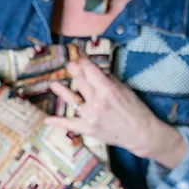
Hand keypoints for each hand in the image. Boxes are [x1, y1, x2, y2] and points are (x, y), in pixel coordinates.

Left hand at [45, 55, 187, 167]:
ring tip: (53, 84)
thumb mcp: (123, 88)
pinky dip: (58, 122)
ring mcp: (91, 116)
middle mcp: (97, 102)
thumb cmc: (135, 109)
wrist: (141, 133)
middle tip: (69, 65)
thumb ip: (106, 78)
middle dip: (74, 71)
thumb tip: (92, 68)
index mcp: (107, 89)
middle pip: (79, 81)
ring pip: (71, 99)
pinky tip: (47, 120)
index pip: (89, 70)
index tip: (78, 56)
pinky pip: (70, 125)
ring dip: (61, 91)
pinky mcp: (88, 129)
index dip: (82, 61)